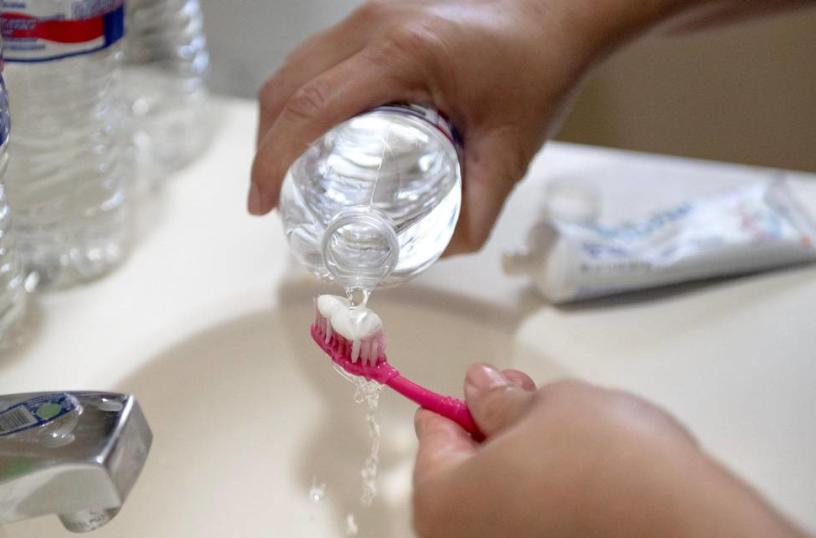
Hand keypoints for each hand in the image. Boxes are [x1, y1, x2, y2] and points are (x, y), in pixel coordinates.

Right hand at [248, 0, 684, 253]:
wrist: (555, 18)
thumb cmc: (536, 72)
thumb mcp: (510, 153)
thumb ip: (477, 213)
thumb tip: (433, 254)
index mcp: (402, 52)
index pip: (311, 106)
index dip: (272, 159)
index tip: (262, 202)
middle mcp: (372, 25)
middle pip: (287, 88)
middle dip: (266, 148)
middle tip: (270, 200)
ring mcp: (367, 16)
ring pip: (293, 71)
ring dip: (277, 123)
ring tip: (283, 174)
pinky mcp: (372, 19)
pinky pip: (314, 61)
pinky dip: (298, 101)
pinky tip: (309, 136)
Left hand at [412, 364, 804, 537]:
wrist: (688, 528)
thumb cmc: (613, 470)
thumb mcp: (550, 405)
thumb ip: (503, 400)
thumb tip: (483, 390)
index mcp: (440, 502)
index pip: (433, 435)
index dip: (463, 403)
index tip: (487, 388)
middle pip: (467, 475)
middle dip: (499, 435)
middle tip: (537, 406)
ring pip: (505, 502)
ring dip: (530, 469)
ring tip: (579, 443)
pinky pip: (540, 524)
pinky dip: (555, 503)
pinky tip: (594, 483)